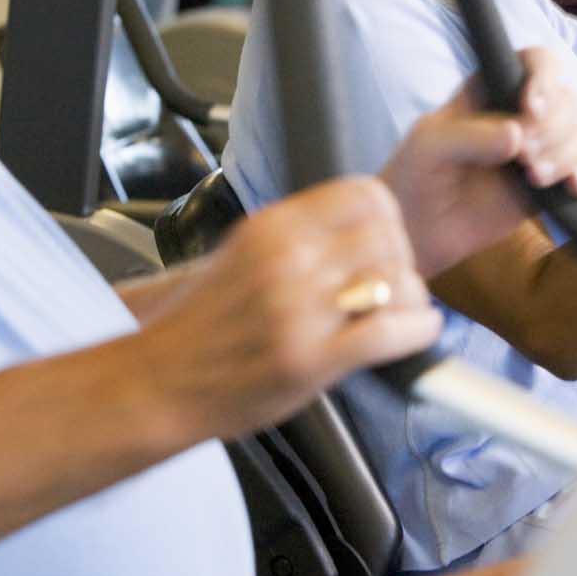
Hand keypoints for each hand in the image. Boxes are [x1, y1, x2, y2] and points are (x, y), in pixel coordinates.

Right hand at [132, 179, 439, 441]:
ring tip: (400, 314)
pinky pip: (392, 332)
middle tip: (394, 286)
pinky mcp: (311, 359)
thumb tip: (361, 229)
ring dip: (412, 300)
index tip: (384, 242)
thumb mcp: (243, 255)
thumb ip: (297, 238)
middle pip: (389, 236)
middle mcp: (287, 259)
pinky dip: (417, 332)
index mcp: (272, 227)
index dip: (388, 219)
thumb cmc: (201, 327)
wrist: (159, 382)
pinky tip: (414, 334)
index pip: (364, 193)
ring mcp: (299, 309)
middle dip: (402, 262)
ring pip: (397, 281)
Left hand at [381, 48, 576, 275]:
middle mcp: (524, 113)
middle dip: (553, 129)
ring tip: (533, 178)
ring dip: (567, 155)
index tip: (532, 108)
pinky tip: (571, 188)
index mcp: (494, 88)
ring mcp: (541, 148)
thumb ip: (470, 136)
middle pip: (568, 100)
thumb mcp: (430, 146)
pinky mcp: (552, 183)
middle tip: (524, 158)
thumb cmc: (418, 174)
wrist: (421, 228)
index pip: (537, 62)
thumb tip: (517, 135)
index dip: (545, 78)